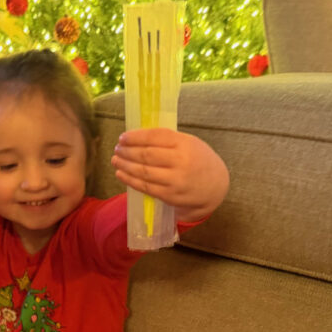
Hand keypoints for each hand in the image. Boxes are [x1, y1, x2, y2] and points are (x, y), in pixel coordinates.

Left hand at [111, 127, 228, 222]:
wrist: (216, 186)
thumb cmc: (199, 160)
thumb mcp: (190, 143)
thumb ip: (168, 140)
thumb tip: (137, 136)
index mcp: (185, 143)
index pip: (155, 137)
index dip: (135, 137)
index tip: (122, 137)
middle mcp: (180, 161)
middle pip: (146, 155)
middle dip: (127, 152)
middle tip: (117, 149)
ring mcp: (175, 180)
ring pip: (143, 172)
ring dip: (125, 165)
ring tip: (115, 160)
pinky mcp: (170, 196)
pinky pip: (146, 187)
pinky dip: (130, 180)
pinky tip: (121, 174)